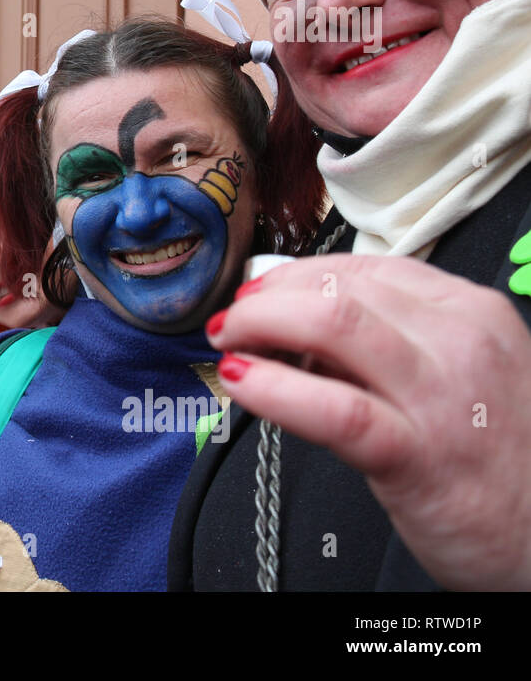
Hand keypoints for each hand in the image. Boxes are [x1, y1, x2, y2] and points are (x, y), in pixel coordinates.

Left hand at [208, 253, 530, 589]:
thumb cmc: (493, 456)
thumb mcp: (454, 375)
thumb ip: (386, 344)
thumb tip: (294, 325)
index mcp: (470, 312)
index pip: (362, 267)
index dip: (293, 276)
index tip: (259, 296)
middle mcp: (461, 342)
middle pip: (338, 288)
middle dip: (267, 298)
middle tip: (233, 322)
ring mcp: (441, 396)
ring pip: (331, 324)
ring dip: (259, 325)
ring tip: (229, 344)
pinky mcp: (418, 456)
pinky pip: (332, 409)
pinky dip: (273, 387)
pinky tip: (240, 381)